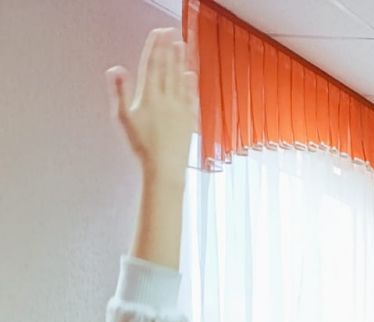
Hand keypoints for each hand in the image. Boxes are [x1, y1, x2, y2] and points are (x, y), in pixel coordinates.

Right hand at [107, 29, 196, 181]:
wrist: (164, 169)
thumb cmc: (142, 148)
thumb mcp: (124, 119)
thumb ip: (120, 91)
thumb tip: (115, 69)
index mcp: (149, 96)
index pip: (152, 64)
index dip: (156, 46)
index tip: (159, 32)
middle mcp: (166, 98)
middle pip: (168, 67)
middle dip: (169, 47)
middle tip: (172, 31)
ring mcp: (179, 108)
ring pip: (179, 78)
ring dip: (180, 60)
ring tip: (181, 44)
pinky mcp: (189, 119)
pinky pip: (190, 95)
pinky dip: (190, 83)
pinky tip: (190, 74)